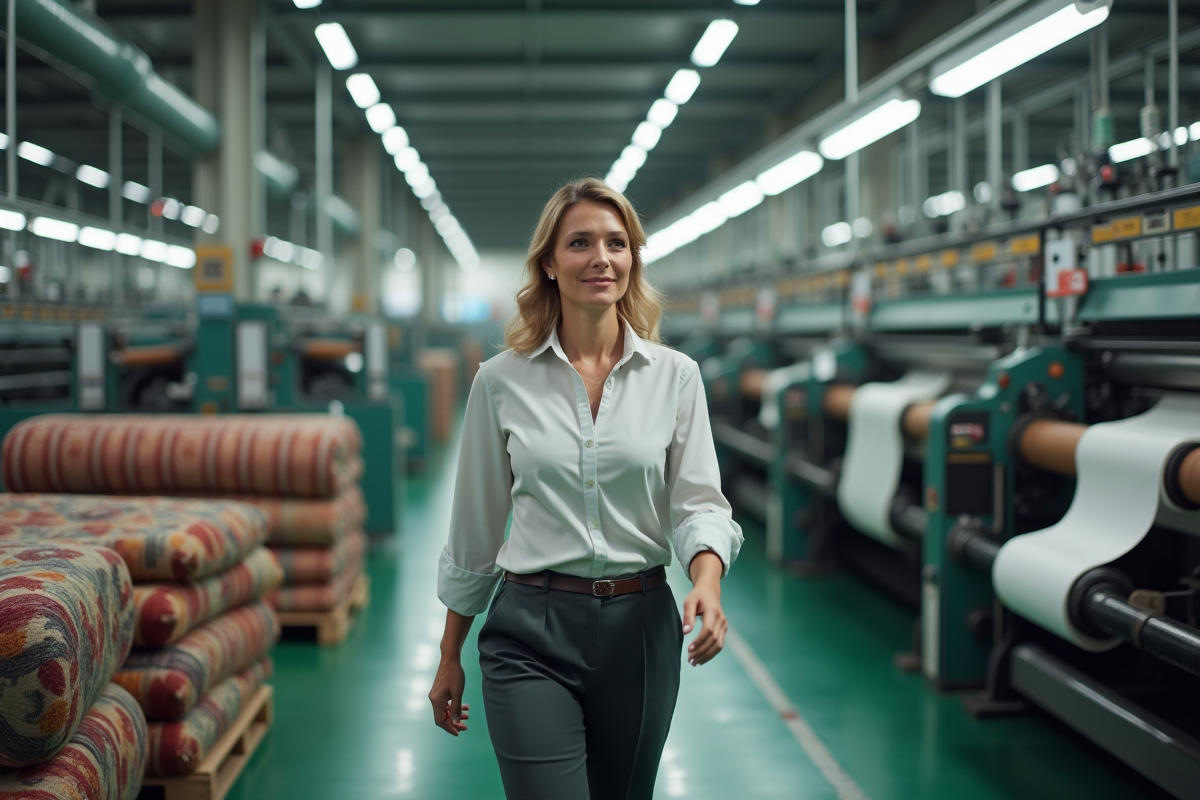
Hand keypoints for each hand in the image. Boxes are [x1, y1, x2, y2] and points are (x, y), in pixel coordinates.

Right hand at [428, 657, 470, 735]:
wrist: (450, 659)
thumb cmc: (454, 674)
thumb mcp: (458, 693)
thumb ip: (456, 708)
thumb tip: (455, 722)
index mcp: (437, 701)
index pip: (440, 720)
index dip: (449, 728)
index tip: (458, 732)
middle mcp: (434, 699)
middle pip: (442, 717)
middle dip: (454, 723)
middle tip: (465, 727)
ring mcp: (436, 695)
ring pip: (445, 710)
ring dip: (455, 714)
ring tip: (467, 716)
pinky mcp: (439, 692)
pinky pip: (446, 703)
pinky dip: (454, 706)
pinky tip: (464, 706)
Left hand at [682, 551, 727, 665]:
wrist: (710, 591)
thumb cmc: (698, 596)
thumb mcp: (689, 601)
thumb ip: (688, 616)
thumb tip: (686, 632)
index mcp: (713, 612)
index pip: (708, 630)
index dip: (699, 641)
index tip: (689, 649)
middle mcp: (721, 620)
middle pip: (714, 640)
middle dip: (702, 652)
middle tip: (690, 660)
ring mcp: (724, 625)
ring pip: (718, 645)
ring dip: (706, 656)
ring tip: (694, 662)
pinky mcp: (723, 630)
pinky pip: (719, 645)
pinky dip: (711, 654)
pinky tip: (701, 659)